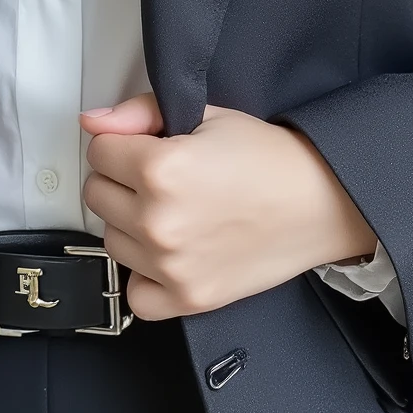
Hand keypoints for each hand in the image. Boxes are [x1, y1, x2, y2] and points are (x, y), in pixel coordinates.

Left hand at [79, 94, 375, 321]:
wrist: (319, 202)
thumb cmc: (267, 158)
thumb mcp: (205, 114)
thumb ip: (140, 113)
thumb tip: (93, 122)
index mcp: (159, 169)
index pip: (98, 150)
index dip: (121, 142)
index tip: (146, 146)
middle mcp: (158, 221)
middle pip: (97, 194)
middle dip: (121, 179)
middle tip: (160, 177)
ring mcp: (170, 266)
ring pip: (111, 240)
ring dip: (130, 224)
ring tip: (171, 210)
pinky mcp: (187, 298)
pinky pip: (136, 293)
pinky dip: (145, 275)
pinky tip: (168, 253)